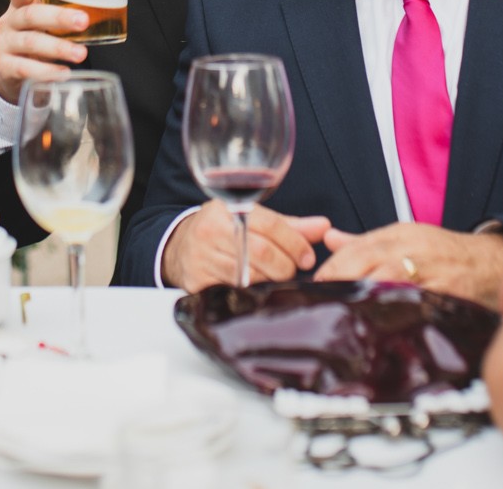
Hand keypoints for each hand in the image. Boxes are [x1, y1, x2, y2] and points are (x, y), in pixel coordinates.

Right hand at [0, 0, 91, 104]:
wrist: (14, 74)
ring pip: (31, 42)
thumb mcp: (50, 22)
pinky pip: (26, 68)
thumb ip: (73, 8)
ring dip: (58, 47)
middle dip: (58, 17)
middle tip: (83, 21)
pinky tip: (63, 72)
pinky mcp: (6, 68)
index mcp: (20, 6)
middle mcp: (9, 23)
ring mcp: (5, 45)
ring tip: (81, 54)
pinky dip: (46, 71)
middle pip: (31, 15)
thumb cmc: (39, 38)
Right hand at [161, 203, 329, 290]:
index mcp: (227, 209)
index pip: (270, 225)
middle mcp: (211, 231)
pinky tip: (259, 292)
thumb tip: (323, 227)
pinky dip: (252, 294)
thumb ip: (289, 225)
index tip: (307, 257)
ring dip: (271, 282)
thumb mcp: (251, 219)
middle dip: (285, 266)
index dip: (294, 243)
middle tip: (293, 271)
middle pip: (262, 253)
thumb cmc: (223, 231)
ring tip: (277, 279)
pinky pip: (234, 292)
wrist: (180, 248)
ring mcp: (201, 258)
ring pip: (250, 277)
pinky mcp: (197, 283)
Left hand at [315, 222, 502, 306]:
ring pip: (389, 279)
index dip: (332, 267)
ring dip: (363, 297)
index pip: (356, 247)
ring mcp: (431, 268)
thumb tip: (328, 240)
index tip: (313, 286)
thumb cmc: (444, 253)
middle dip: (341, 281)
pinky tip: (381, 327)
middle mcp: (413, 247)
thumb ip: (365, 242)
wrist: (491, 261)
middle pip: (368, 260)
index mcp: (398, 234)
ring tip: (342, 316)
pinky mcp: (449, 290)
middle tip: (320, 303)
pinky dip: (399, 312)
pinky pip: (418, 302)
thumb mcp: (405, 239)